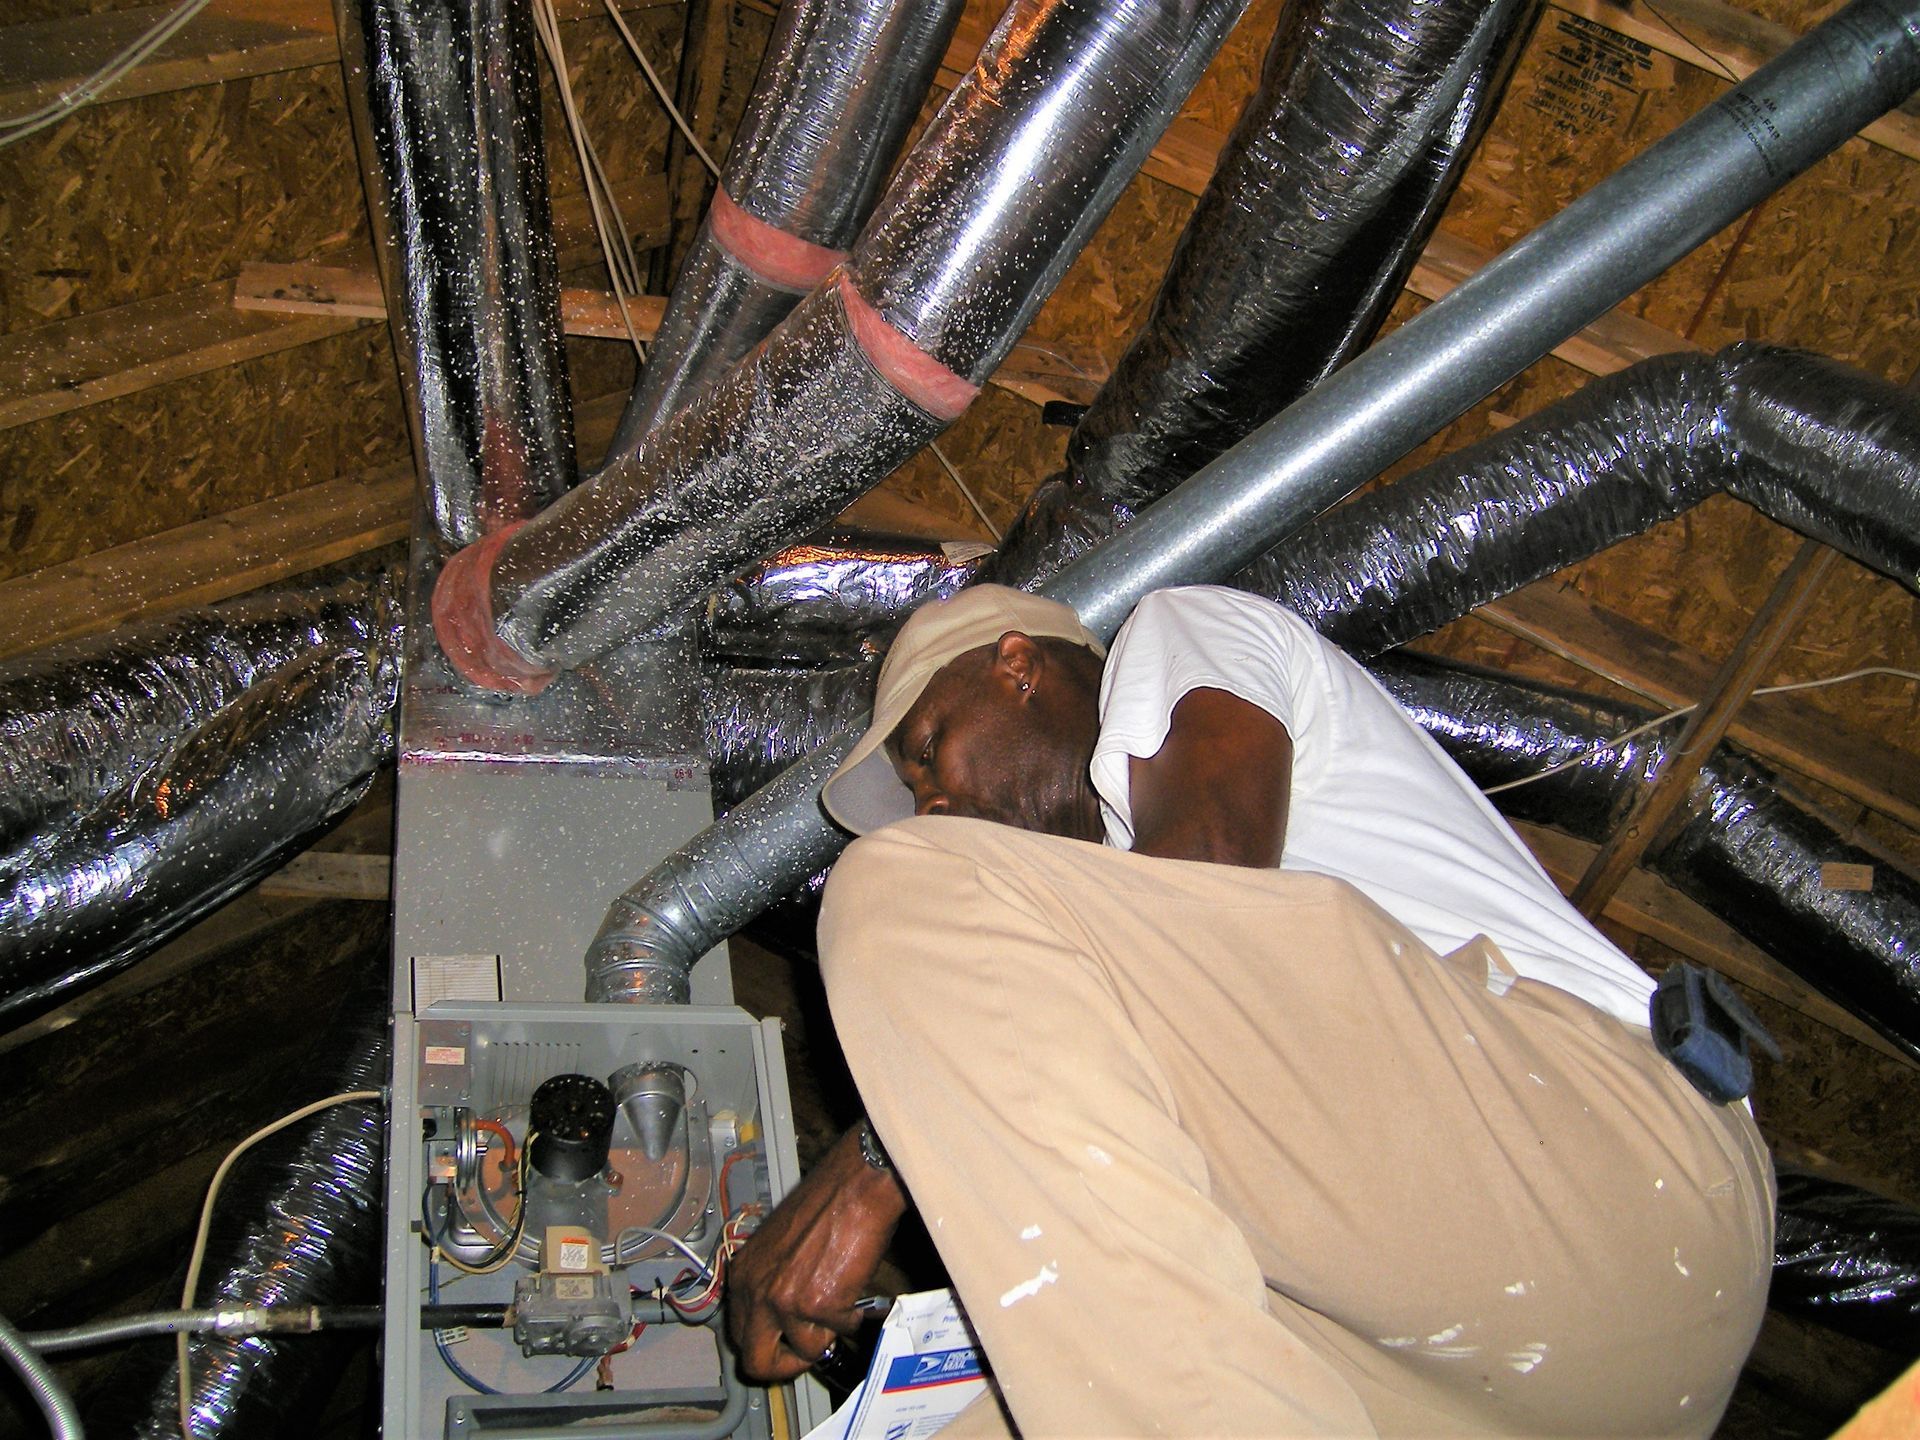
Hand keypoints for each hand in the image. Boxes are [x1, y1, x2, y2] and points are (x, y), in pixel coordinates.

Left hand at [727, 1122, 908, 1380]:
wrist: (853, 1187)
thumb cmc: (824, 1207)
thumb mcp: (777, 1247)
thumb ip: (770, 1284)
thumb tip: (780, 1322)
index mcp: (742, 1277)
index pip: (740, 1335)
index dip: (767, 1345)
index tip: (785, 1346)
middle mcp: (756, 1293)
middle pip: (756, 1363)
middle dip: (786, 1366)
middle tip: (808, 1353)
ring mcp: (785, 1302)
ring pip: (805, 1352)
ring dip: (826, 1335)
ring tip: (838, 1305)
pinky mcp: (818, 1305)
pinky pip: (838, 1332)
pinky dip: (851, 1318)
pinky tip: (853, 1290)